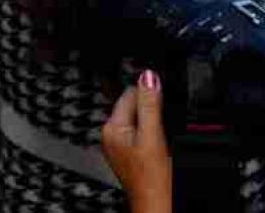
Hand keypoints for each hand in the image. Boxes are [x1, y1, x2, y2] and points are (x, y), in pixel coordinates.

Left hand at [101, 70, 171, 212]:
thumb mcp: (153, 137)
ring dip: (152, 117)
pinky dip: (152, 130)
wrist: (157, 206)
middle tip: (166, 105)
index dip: (147, 87)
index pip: (128, 94)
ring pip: (138, 119)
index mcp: (111, 127)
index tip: (162, 79)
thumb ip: (149, 106)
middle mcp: (111, 135)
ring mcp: (120, 146)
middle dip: (149, 103)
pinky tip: (162, 138)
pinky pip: (141, 132)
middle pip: (132, 105)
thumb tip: (148, 76)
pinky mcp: (131, 154)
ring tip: (164, 124)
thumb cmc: (153, 180)